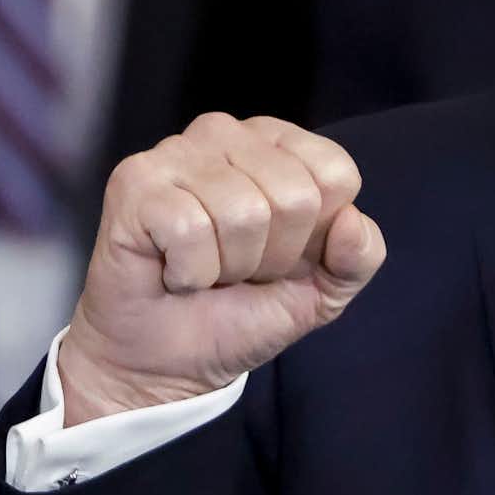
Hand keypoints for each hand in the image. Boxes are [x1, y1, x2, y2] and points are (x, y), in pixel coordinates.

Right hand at [60, 114, 385, 425]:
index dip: (315, 236)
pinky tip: (172, 271)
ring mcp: (175, 152)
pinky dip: (189, 270)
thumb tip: (350, 220)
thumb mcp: (325, 289)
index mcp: (279, 143)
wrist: (171, 361)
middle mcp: (226, 133)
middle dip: (272, 256)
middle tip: (237, 270)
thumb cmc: (244, 310)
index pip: (336, 174)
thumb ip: (360, 256)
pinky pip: (189, 228)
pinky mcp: (134, 181)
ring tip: (204, 270)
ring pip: (243, 213)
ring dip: (229, 265)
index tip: (280, 255)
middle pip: (294, 196)